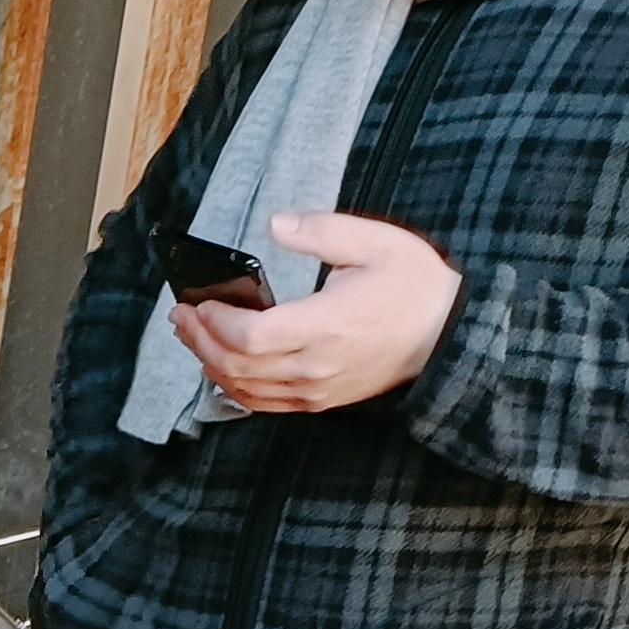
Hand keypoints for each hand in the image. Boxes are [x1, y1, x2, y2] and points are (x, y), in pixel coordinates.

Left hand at [175, 211, 460, 415]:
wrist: (446, 333)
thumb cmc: (414, 285)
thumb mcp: (376, 242)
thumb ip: (321, 231)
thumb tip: (275, 225)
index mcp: (327, 324)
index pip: (251, 335)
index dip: (215, 322)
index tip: (198, 301)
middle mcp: (315, 365)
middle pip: (237, 364)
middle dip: (200, 340)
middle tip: (182, 315)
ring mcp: (315, 389)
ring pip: (244, 388)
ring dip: (210, 364)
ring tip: (193, 336)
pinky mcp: (318, 401)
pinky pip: (262, 403)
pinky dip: (233, 386)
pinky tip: (221, 365)